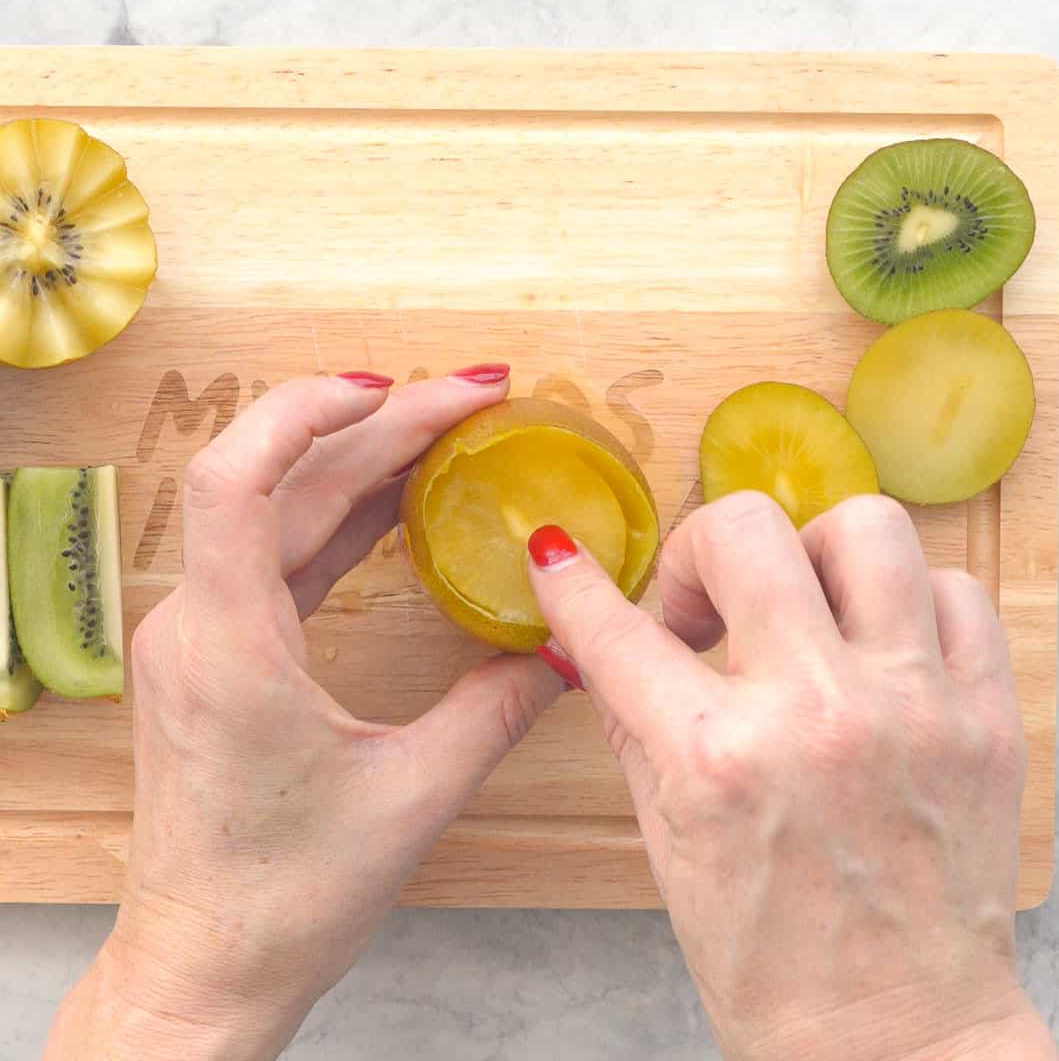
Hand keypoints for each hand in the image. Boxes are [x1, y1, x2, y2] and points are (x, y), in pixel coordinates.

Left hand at [47, 369, 562, 1060]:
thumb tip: (567, 649)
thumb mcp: (413, 797)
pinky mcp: (217, 649)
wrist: (203, 966)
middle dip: (383, 425)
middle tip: (477, 396)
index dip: (306, 411)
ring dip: (364, 459)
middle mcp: (198, 624)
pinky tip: (402, 496)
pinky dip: (344, 512)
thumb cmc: (285, 898)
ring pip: (283, 508)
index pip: (236, 481)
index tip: (393, 386)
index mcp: (230, 648)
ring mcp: (200, 634)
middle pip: (285, 480)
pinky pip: (280, 552)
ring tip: (452, 427)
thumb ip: (496, 710)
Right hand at [528, 493, 1058, 1060]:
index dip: (571, 587)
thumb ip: (633, 726)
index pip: (618, 635)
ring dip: (815, 554)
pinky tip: (880, 645)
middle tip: (706, 602)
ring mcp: (913, 709)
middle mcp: (818, 717)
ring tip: (805, 605)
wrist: (899, 1043)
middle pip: (747, 533)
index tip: (559, 557)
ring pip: (867, 529)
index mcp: (720, 763)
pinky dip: (910, 600)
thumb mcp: (669, 847)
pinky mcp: (985, 719)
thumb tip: (600, 643)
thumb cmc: (774, 967)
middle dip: (701, 549)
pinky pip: (958, 591)